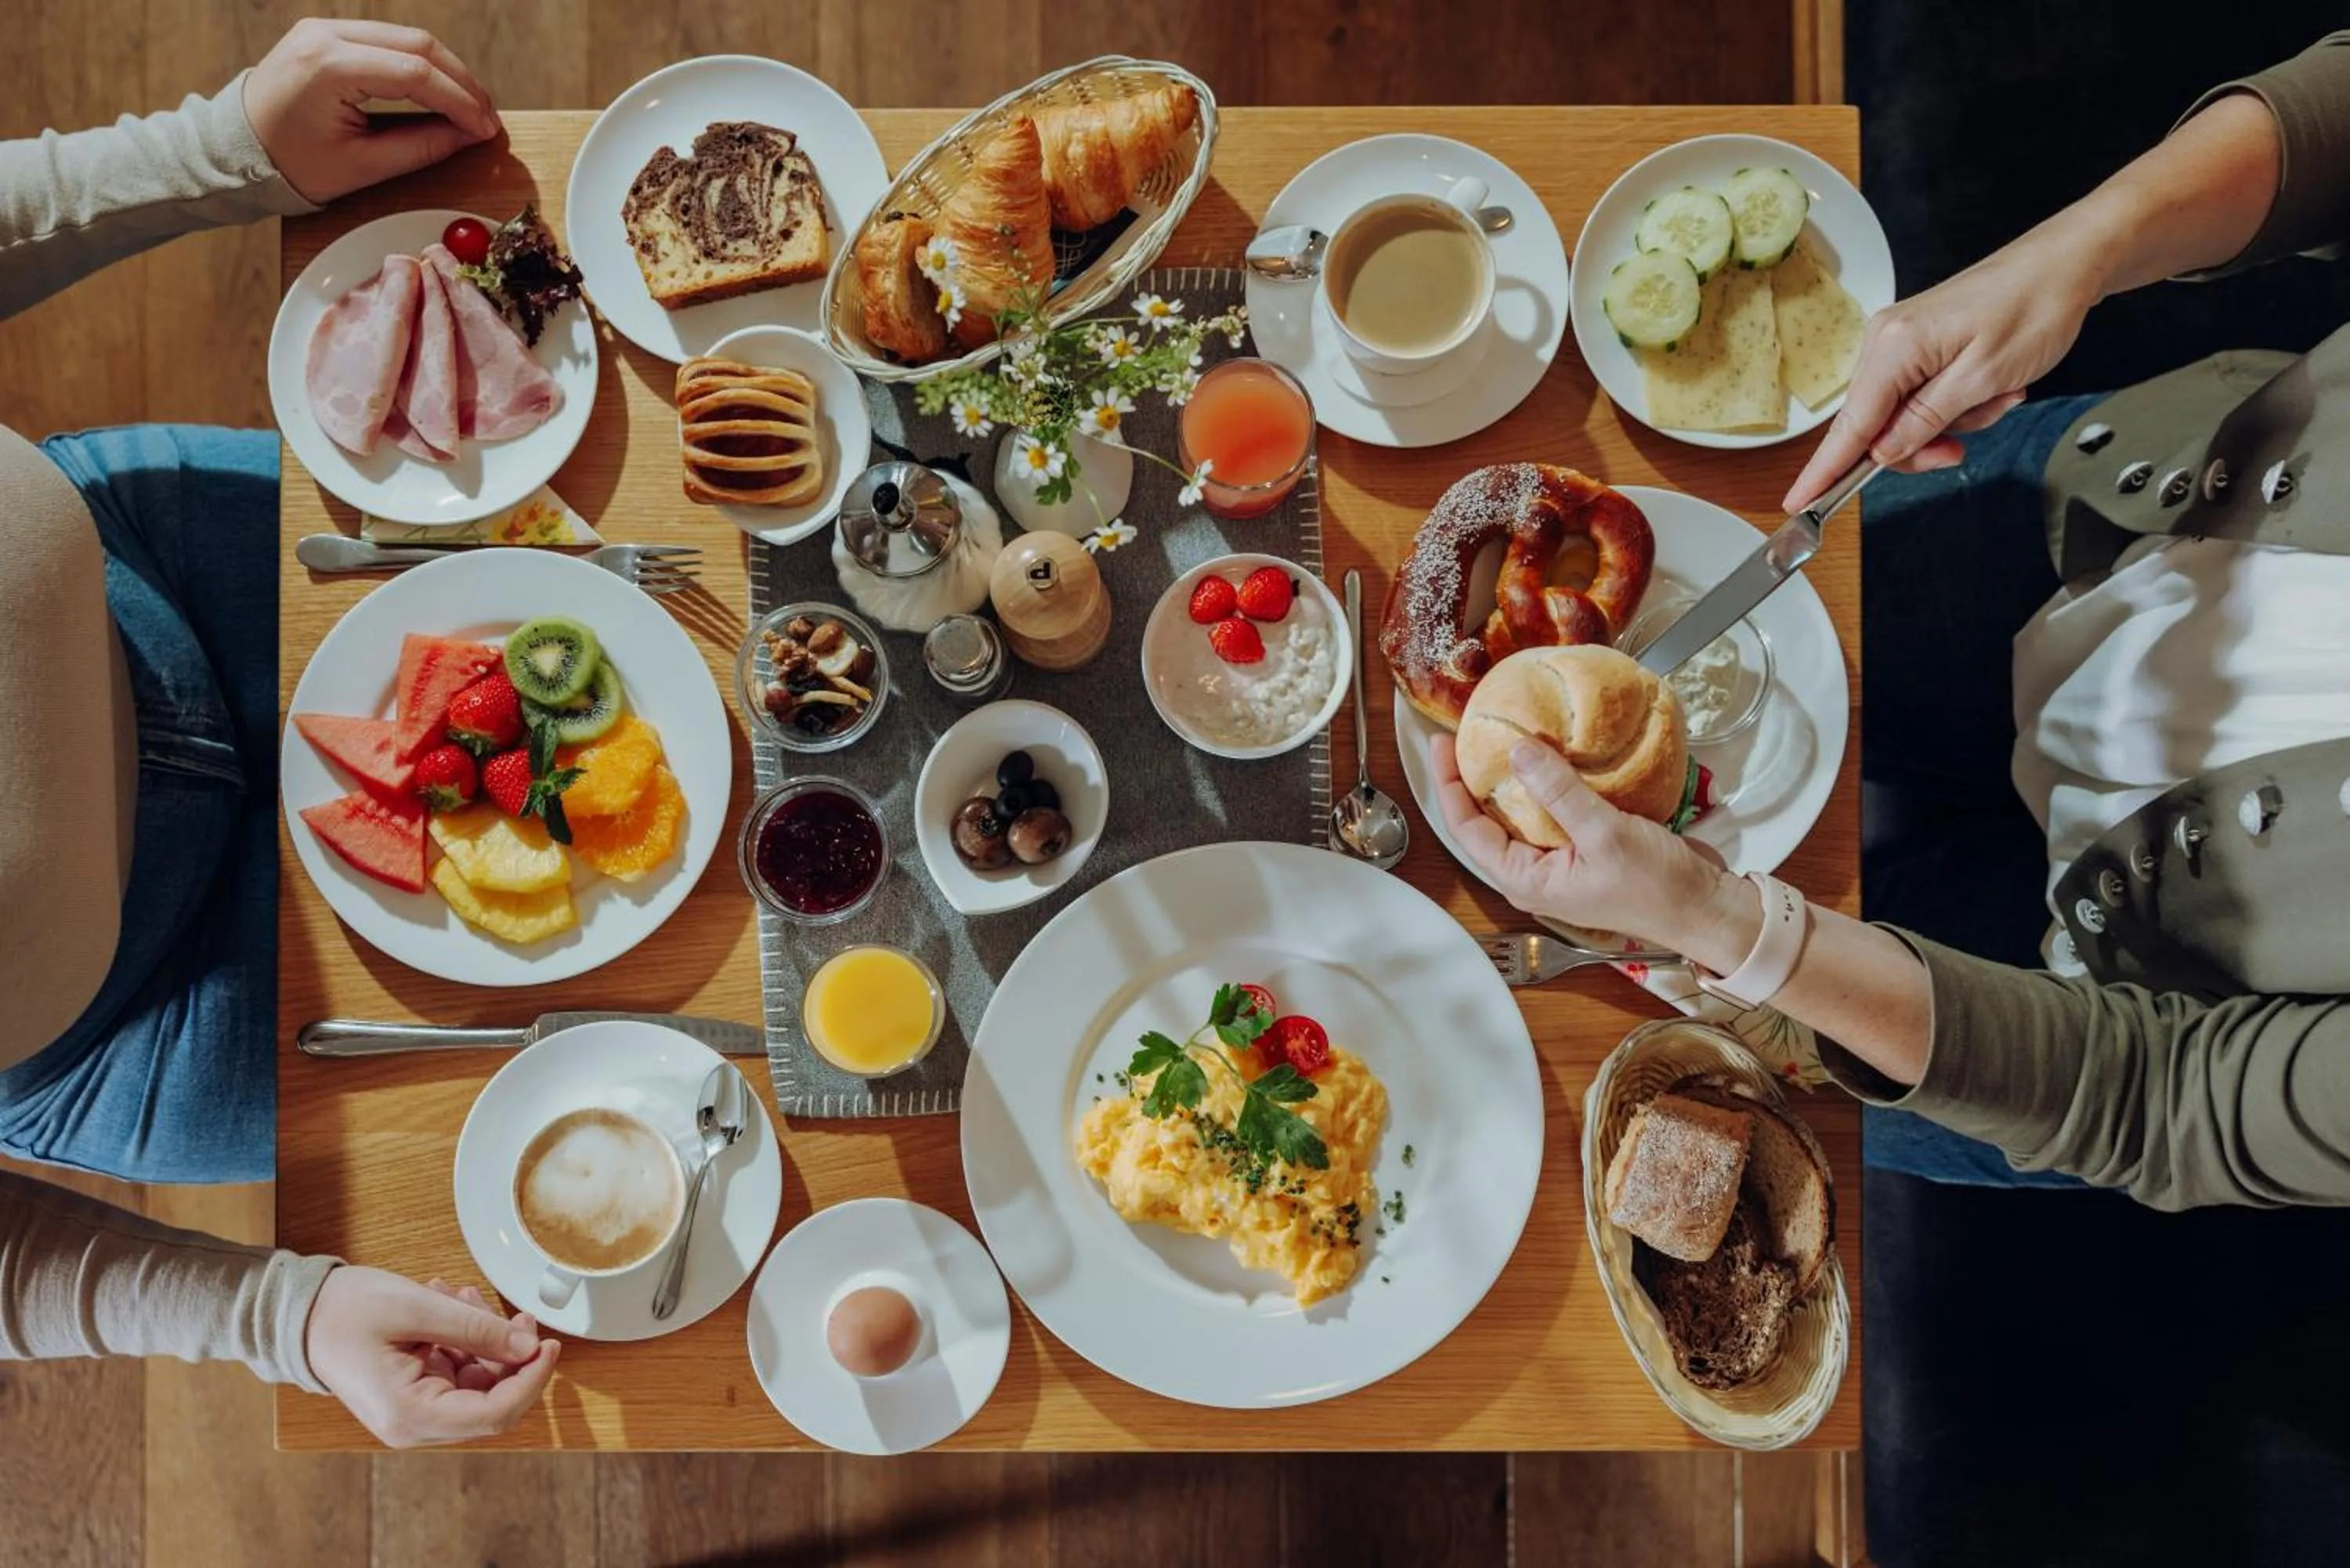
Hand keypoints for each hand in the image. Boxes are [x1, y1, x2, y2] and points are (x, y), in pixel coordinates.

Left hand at [242, 19, 499, 204]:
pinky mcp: (327, 34)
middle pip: (418, 44)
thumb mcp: (362, 166)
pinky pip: (387, 40)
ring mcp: (325, 29)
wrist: (236, 149)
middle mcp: (326, 36)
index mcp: (329, 68)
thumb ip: (421, 147)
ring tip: (469, 106)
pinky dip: (420, 64)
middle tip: (486, 117)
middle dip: (461, 82)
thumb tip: (468, 135)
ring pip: (407, 37)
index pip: (416, 73)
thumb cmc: (290, 164)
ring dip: (446, 70)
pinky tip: (439, 90)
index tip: (486, 129)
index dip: (461, 101)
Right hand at [304, 1267, 559, 1447]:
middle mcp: (413, 1424)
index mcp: (410, 1415)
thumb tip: (527, 1347)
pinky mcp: (415, 1393)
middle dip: (507, 1352)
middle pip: (492, 1398)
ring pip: (478, 1379)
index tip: (549, 1345)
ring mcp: (414, 1411)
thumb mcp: (417, 1308)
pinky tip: (448, 1305)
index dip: (532, 1380)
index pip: (496, 1413)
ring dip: (481, 1337)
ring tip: (460, 1298)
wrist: (298, 1313)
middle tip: (511, 1313)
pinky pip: (458, 1370)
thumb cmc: (342, 1312)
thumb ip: (476, 1329)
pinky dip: (463, 1338)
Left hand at [1432, 734, 1735, 953]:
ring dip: (1511, 776)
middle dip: (1473, 777)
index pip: (1466, 829)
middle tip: (1468, 730)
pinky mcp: (1584, 846)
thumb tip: (1516, 751)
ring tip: (1502, 733)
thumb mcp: (1604, 833)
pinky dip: (1548, 781)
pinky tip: (1552, 752)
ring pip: (1520, 812)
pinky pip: (1553, 809)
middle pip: (1486, 820)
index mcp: (1524, 879)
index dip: (1449, 785)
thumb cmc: (1656, 886)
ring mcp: (1559, 860)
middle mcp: (1534, 871)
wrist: (1705, 907)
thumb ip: (1558, 792)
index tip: (1442, 742)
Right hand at [1781, 231, 2101, 510]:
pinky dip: (1956, 403)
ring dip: (1951, 422)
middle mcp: (1886, 341)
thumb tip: (1882, 453)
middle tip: (1960, 449)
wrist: (2066, 262)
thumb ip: (1926, 420)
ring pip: (1905, 416)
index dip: (1824, 471)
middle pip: (1876, 426)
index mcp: (1894, 347)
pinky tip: (1992, 387)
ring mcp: (1901, 342)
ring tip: (1996, 397)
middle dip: (1919, 445)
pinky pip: (1922, 396)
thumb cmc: (2034, 307)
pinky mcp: (1920, 344)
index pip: (1850, 426)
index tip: (1799, 504)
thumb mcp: (1982, 378)